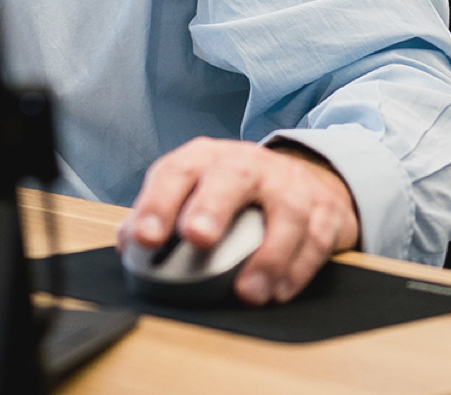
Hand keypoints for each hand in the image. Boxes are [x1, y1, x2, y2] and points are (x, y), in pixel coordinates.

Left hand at [117, 138, 359, 304]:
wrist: (301, 178)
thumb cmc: (234, 191)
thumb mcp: (194, 191)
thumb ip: (160, 214)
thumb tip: (127, 243)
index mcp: (207, 158)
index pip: (177, 172)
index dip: (158, 203)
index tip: (145, 238)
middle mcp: (248, 164)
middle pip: (232, 176)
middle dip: (212, 207)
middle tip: (196, 238)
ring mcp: (289, 185)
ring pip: (284, 213)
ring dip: (267, 256)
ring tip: (247, 292)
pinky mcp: (324, 211)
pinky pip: (316, 240)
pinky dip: (297, 270)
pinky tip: (278, 292)